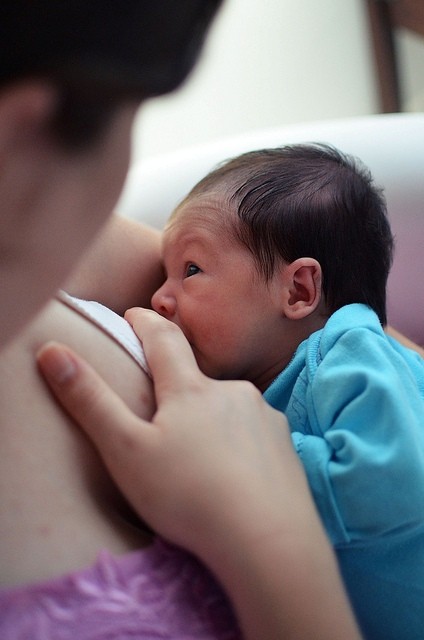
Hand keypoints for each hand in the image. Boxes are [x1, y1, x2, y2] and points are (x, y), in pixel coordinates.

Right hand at [37, 309, 302, 559]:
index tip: (132, 315)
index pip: (163, 338)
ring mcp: (262, 416)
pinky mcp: (283, 443)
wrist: (268, 541)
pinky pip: (252, 432)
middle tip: (159, 412)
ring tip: (196, 452)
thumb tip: (53, 353)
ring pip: (225, 405)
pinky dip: (237, 442)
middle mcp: (231, 392)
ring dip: (208, 417)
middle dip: (175, 384)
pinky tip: (233, 471)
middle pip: (195, 377)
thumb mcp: (126, 451)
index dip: (144, 322)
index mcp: (190, 389)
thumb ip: (90, 400)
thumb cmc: (189, 496)